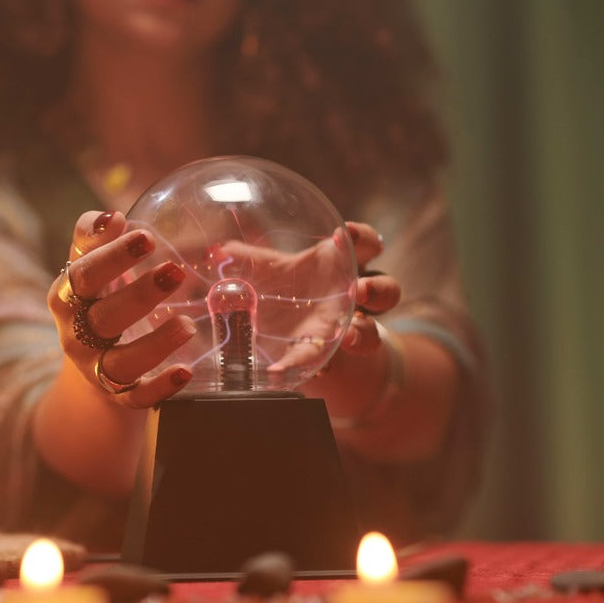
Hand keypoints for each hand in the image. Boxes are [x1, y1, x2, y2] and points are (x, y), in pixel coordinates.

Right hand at [47, 210, 196, 407]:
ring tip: (188, 325)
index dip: (113, 256)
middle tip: (176, 272)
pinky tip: (185, 372)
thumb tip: (112, 217)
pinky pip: (137, 397)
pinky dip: (159, 388)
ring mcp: (94, 369)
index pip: (85, 275)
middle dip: (140, 295)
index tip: (146, 237)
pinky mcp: (116, 395)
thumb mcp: (87, 268)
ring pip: (121, 362)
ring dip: (155, 344)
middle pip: (104, 318)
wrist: (88, 361)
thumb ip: (94, 238)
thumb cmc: (94, 299)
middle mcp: (76, 335)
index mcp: (66, 298)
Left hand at [212, 221, 398, 375]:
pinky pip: (337, 365)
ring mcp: (350, 332)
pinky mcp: (333, 361)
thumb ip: (247, 261)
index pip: (366, 245)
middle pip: (388, 290)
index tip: (347, 233)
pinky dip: (320, 366)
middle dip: (378, 290)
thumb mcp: (269, 274)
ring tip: (348, 334)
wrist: (294, 336)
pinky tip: (305, 369)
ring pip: (375, 333)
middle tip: (359, 292)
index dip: (363, 237)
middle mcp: (353, 301)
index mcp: (341, 268)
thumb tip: (215, 250)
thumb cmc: (287, 293)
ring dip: (364, 333)